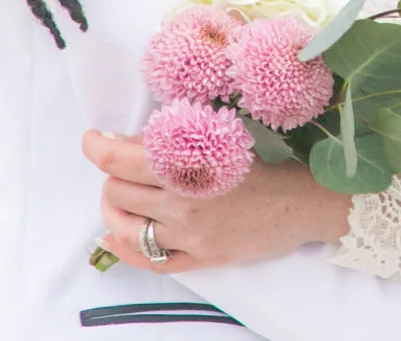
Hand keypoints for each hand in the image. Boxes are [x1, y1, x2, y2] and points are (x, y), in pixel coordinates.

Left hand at [82, 129, 351, 273]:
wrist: (306, 202)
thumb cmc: (270, 162)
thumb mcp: (225, 139)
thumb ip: (179, 140)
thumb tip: (128, 139)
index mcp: (191, 167)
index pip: (120, 160)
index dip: (97, 146)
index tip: (94, 138)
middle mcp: (184, 205)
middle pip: (118, 190)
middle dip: (113, 174)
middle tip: (123, 164)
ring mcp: (190, 236)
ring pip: (125, 225)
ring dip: (114, 207)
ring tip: (121, 196)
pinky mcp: (199, 258)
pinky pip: (148, 261)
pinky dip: (123, 248)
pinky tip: (114, 235)